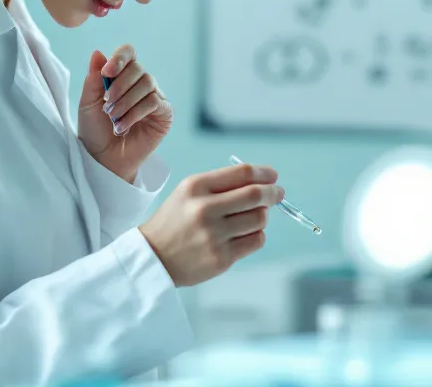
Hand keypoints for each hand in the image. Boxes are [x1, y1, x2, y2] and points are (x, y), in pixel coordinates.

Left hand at [77, 45, 171, 183]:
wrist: (103, 159)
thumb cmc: (95, 130)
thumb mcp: (88, 102)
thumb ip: (93, 79)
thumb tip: (98, 52)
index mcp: (123, 75)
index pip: (128, 53)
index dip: (120, 58)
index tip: (107, 73)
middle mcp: (141, 83)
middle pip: (138, 69)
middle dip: (120, 86)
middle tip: (107, 106)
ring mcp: (155, 97)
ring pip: (148, 84)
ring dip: (126, 102)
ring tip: (113, 120)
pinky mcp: (164, 114)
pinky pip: (155, 102)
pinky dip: (136, 113)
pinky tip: (122, 127)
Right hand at [138, 163, 283, 286]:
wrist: (153, 257)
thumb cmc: (175, 221)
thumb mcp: (188, 192)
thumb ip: (221, 184)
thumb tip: (263, 181)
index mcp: (196, 187)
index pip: (242, 173)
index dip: (264, 173)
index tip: (273, 176)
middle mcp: (204, 209)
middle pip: (256, 195)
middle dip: (273, 193)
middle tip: (278, 193)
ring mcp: (213, 235)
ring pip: (260, 219)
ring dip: (263, 216)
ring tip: (253, 217)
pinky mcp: (221, 257)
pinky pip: (256, 241)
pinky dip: (257, 235)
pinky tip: (244, 234)